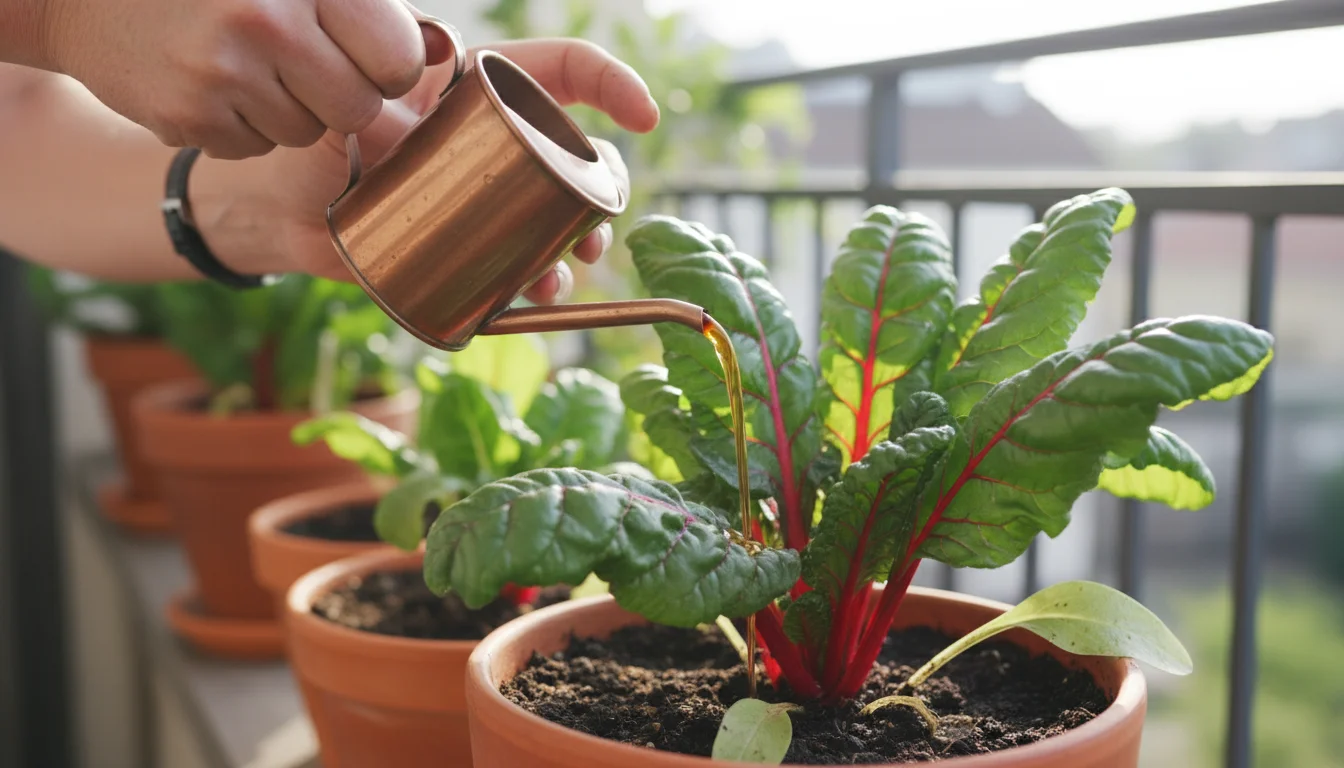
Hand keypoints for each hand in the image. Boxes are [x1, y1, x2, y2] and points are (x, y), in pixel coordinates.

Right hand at [40, 0, 460, 158]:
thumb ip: (364, 6)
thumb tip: (444, 52)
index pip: (397, 57)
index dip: (386, 64)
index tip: (362, 52)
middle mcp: (266, 18)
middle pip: (357, 108)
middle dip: (339, 95)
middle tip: (301, 62)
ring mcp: (221, 69)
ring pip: (305, 133)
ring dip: (287, 109)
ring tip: (246, 62)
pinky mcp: (185, 114)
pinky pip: (251, 148)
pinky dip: (237, 125)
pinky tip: (209, 81)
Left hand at [193, 38, 658, 304]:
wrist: (276, 213)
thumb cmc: (305, 145)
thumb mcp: (339, 106)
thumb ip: (370, 83)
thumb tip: (427, 56)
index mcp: (477, 93)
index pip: (560, 70)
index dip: (611, 84)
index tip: (645, 116)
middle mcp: (495, 143)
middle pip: (577, 156)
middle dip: (603, 194)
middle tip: (596, 230)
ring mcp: (489, 197)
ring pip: (559, 215)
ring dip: (577, 245)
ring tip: (560, 272)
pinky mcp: (472, 245)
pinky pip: (522, 264)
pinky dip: (538, 286)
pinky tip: (536, 297)